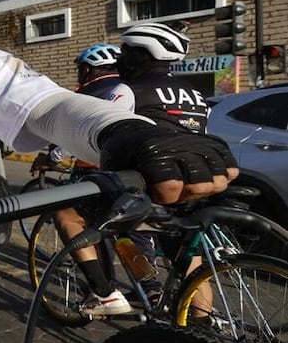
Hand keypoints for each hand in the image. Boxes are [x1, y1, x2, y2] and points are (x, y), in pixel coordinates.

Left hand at [98, 121, 238, 203]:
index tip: (157, 196)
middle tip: (176, 193)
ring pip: (220, 173)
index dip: (166, 197)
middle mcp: (177, 145)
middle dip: (189, 195)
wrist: (132, 131)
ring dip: (208, 186)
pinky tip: (210, 177)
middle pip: (201, 182)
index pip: (171, 184)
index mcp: (151, 152)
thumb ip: (124, 188)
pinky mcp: (208, 141)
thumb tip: (133, 210)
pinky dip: (225, 173)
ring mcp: (196, 142)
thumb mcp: (114, 169)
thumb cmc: (123, 154)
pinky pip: (229, 161)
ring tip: (191, 186)